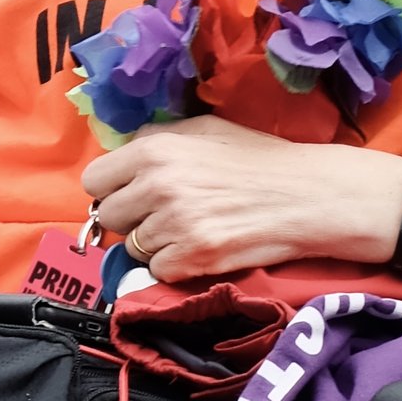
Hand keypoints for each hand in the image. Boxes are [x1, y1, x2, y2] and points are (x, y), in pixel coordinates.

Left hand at [81, 123, 401, 284]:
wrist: (307, 195)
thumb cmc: (259, 160)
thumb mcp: (205, 130)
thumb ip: (158, 138)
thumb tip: (121, 151)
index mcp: (156, 150)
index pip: (94, 179)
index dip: (111, 189)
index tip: (129, 194)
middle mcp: (159, 186)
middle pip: (109, 217)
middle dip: (130, 219)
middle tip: (161, 215)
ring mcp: (175, 224)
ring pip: (134, 247)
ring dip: (155, 244)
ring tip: (190, 229)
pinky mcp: (194, 257)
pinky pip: (158, 270)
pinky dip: (175, 265)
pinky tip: (200, 248)